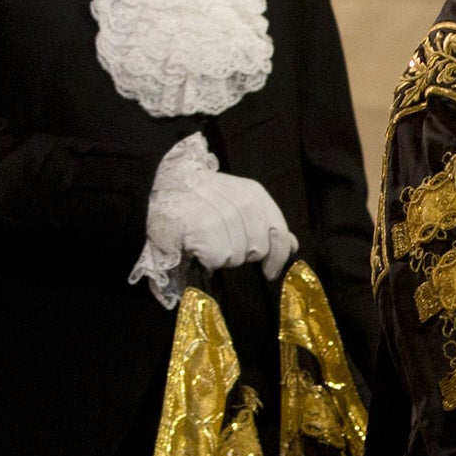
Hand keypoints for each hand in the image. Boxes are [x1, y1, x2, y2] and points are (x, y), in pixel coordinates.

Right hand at [153, 171, 298, 278]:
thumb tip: (292, 244)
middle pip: (259, 249)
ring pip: (237, 257)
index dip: (279, 255)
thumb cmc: (202, 196)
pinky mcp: (205, 231)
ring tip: (207, 238)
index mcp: (254, 194)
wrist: (163, 184)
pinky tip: (197, 244)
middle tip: (223, 241)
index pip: (279, 231)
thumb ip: (266, 222)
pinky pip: (216, 259)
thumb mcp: (238, 200)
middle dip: (243, 253)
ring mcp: (224, 217)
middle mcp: (243, 204)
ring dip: (222, 255)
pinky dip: (206, 258)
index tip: (271, 270)